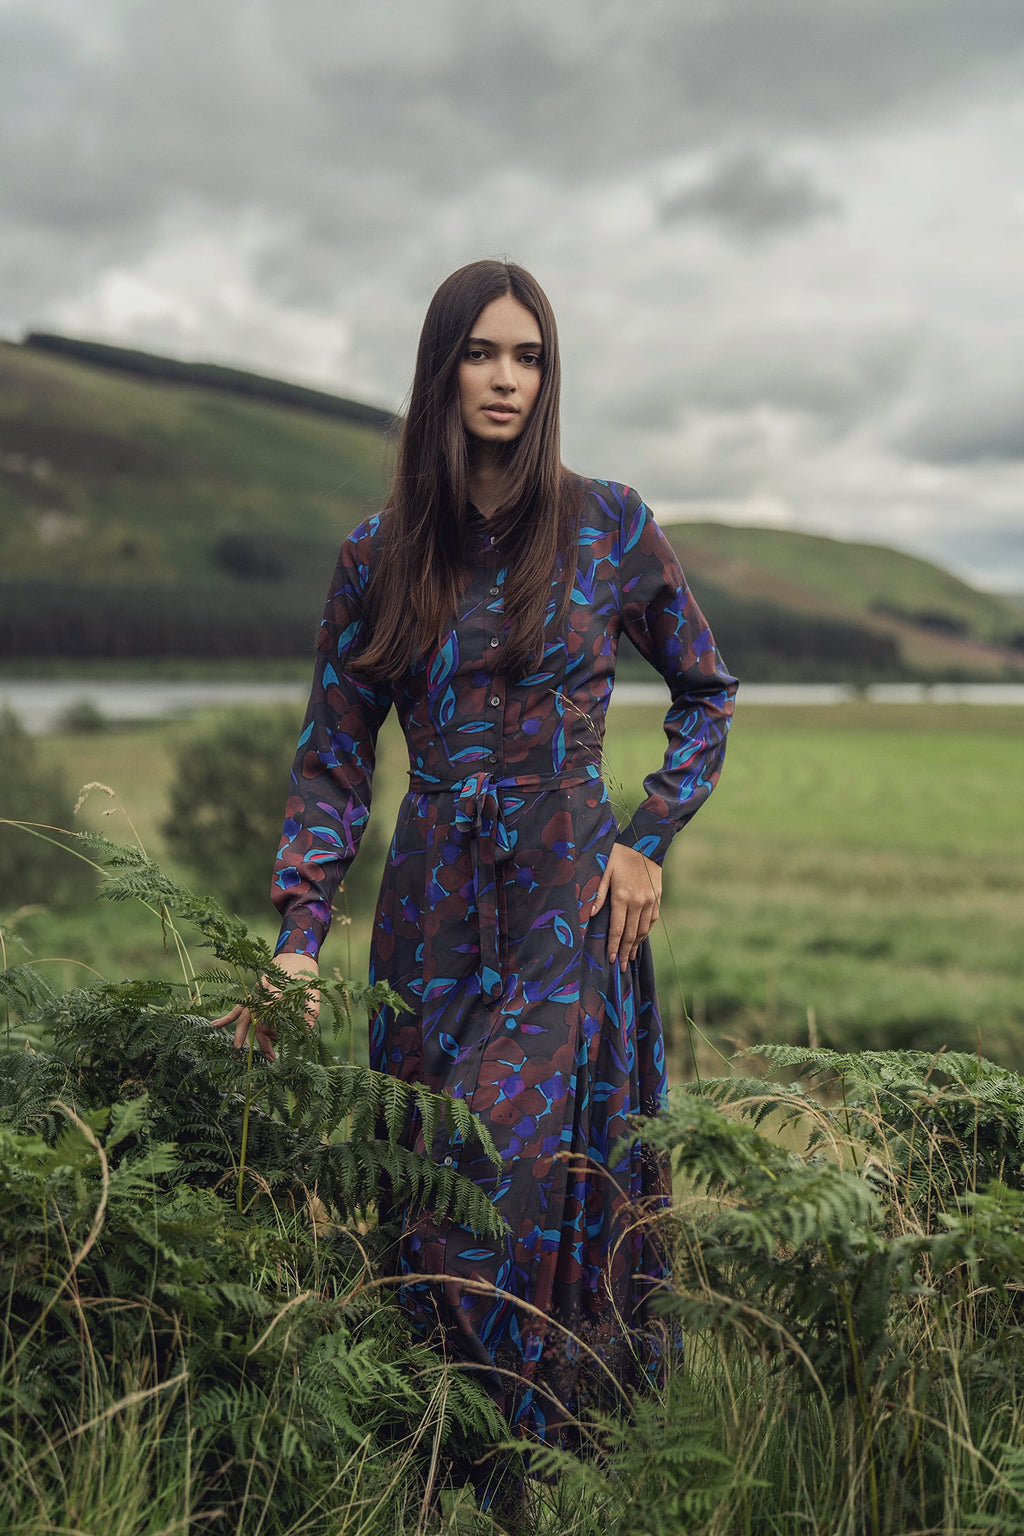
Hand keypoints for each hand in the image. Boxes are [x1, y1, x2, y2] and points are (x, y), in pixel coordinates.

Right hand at [209, 953, 319, 1061]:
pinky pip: (239, 1007)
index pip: (268, 1012)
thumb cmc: (305, 973)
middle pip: (256, 1019)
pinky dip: (228, 1017)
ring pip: (244, 1015)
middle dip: (260, 1039)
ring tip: (237, 1052)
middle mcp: (263, 992)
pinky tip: (215, 1024)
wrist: (294, 954)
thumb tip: (308, 1031)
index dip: (270, 1030)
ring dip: (240, 1034)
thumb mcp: (313, 989)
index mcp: (277, 991)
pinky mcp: (254, 993)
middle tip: (269, 1057)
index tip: (275, 1045)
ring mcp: (256, 993)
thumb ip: (311, 1010)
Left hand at [589, 843, 661, 971]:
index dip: (614, 946)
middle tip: (622, 967)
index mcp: (622, 897)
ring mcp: (650, 901)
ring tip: (631, 957)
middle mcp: (638, 902)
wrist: (646, 842)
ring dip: (637, 945)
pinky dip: (646, 932)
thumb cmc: (619, 855)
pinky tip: (641, 938)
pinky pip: (652, 920)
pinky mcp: (657, 897)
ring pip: (643, 930)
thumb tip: (591, 915)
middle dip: (626, 952)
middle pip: (632, 934)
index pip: (618, 929)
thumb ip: (597, 894)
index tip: (612, 960)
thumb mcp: (604, 871)